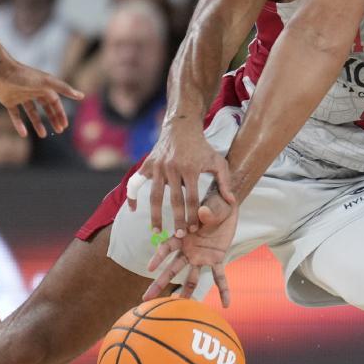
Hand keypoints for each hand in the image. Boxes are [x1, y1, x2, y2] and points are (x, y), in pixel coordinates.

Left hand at [0, 63, 82, 138]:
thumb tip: (82, 96)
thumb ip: (63, 89)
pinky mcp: (8, 100)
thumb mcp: (46, 82)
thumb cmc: (24, 75)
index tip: (64, 126)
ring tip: (43, 135)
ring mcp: (21, 96)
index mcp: (43, 87)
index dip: (60, 114)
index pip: (55, 102)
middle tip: (58, 131)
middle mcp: (33, 91)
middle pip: (46, 107)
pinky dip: (19, 124)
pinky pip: (15, 114)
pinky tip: (24, 134)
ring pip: (31, 112)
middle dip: (53, 119)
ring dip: (37, 123)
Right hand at [133, 118, 233, 237]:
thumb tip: (231, 202)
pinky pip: (137, 183)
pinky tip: (132, 210)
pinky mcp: (147, 164)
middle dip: (177, 220)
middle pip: (174, 200)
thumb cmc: (202, 147)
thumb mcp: (217, 161)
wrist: (181, 127)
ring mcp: (158, 166)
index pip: (192, 198)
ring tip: (156, 231)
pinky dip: (133, 196)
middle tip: (179, 235)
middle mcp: (172, 168)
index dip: (193, 215)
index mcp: (190, 168)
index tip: (194, 229)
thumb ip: (225, 182)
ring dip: (155, 215)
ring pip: (155, 196)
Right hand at [144, 207, 237, 305]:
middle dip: (159, 283)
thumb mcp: (211, 206)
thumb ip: (207, 212)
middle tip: (146, 298)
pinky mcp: (216, 259)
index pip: (166, 247)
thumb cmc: (214, 202)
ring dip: (186, 292)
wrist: (226, 205)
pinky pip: (219, 277)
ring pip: (190, 278)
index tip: (150, 268)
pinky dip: (224, 290)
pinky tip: (226, 304)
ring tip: (177, 306)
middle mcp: (188, 249)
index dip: (158, 257)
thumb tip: (202, 212)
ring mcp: (201, 257)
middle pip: (172, 269)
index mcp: (182, 235)